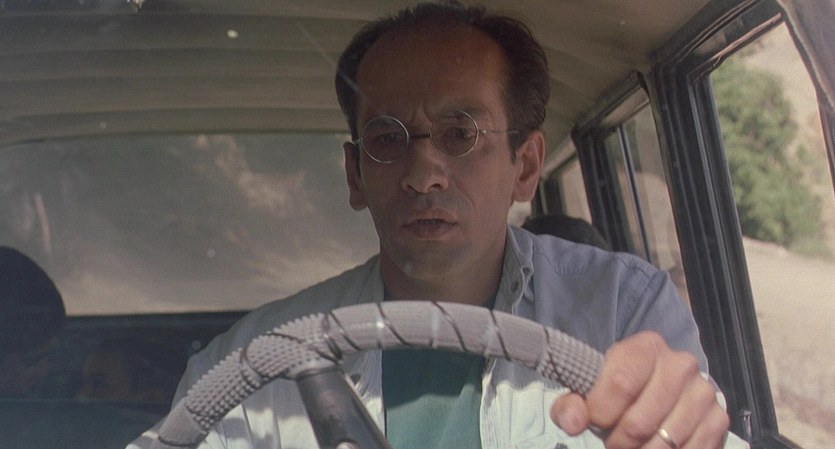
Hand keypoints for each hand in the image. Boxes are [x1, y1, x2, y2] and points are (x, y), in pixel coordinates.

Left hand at [550, 331, 728, 447]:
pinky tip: (654, 448)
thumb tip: (573, 422)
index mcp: (646, 347)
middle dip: (619, 441)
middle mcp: (681, 364)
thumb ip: (571, 404)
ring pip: (664, 443)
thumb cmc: (616, 391)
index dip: (600, 412)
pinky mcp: (719, 419)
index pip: (621, 385)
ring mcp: (703, 392)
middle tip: (614, 441)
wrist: (656, 389)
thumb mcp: (589, 389)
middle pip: (640, 421)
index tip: (593, 422)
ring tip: (632, 446)